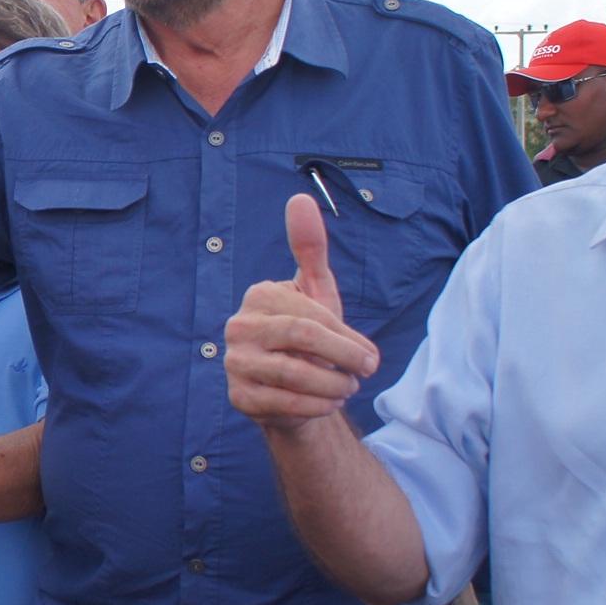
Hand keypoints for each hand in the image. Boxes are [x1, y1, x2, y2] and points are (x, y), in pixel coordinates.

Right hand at [223, 194, 380, 429]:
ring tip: (347, 388)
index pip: (311, 315)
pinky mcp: (239, 398)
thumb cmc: (309, 338)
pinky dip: (317, 407)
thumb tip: (300, 197)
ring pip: (296, 376)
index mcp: (259, 296)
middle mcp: (239, 327)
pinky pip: (286, 404)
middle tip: (366, 372)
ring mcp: (234, 363)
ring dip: (334, 386)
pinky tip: (328, 403)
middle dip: (344, 360)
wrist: (292, 390)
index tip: (370, 356)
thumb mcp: (316, 292)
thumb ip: (310, 248)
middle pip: (303, 340)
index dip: (347, 339)